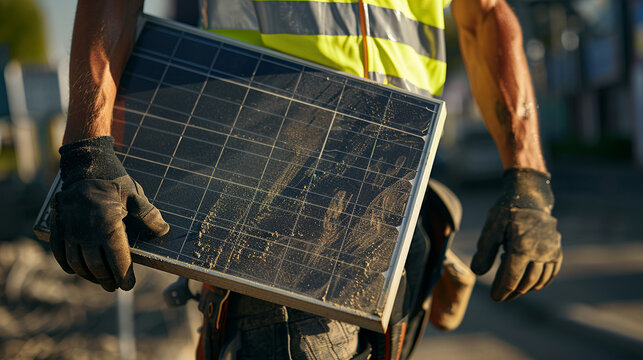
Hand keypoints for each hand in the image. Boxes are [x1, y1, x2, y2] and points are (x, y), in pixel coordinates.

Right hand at [50, 136, 168, 290]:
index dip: (123, 275)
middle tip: (114, 286)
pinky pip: (60, 252)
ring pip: (77, 262)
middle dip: (106, 279)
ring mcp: (69, 229)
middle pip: (95, 265)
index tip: (128, 284)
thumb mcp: (136, 196)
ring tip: (100, 281)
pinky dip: (68, 264)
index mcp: (107, 224)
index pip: (116, 259)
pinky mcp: (58, 225)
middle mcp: (85, 230)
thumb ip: (150, 216)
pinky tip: (77, 270)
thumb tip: (164, 232)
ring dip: (88, 275)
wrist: (86, 164)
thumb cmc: (114, 181)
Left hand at [470, 168, 561, 301]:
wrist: (531, 197)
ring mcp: (551, 252)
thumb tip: (477, 273)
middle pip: (526, 282)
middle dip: (512, 292)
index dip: (502, 291)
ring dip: (525, 288)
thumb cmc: (508, 211)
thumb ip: (484, 251)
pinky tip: (529, 283)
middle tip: (501, 296)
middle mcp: (540, 252)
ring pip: (539, 280)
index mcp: (522, 247)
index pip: (512, 278)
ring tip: (512, 288)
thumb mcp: (492, 227)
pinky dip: (541, 281)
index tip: (495, 298)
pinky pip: (551, 273)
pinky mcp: (557, 250)